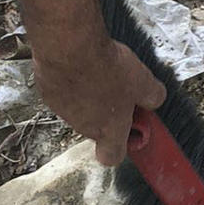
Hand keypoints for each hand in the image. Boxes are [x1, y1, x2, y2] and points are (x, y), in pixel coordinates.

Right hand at [32, 31, 165, 165]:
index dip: (121, 146)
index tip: (131, 128)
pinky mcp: (48, 93)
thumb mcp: (142, 81)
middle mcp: (83, 126)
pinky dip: (72, 81)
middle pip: (97, 128)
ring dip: (89, 95)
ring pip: (79, 109)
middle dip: (108, 112)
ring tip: (99, 70)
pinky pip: (63, 91)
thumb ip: (153, 95)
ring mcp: (63, 111)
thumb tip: (156, 98)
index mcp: (109, 130)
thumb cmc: (105, 68)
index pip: (112, 156)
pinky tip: (80, 63)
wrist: (69, 48)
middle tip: (119, 89)